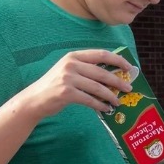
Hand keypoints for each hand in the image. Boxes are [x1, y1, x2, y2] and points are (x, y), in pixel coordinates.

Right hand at [19, 49, 134, 118]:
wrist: (35, 99)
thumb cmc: (55, 86)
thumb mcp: (69, 71)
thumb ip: (86, 70)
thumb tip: (113, 76)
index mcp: (74, 56)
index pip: (100, 54)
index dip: (117, 60)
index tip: (129, 67)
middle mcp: (71, 65)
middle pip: (102, 72)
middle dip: (118, 81)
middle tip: (129, 87)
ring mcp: (68, 78)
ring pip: (97, 87)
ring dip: (111, 95)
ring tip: (118, 101)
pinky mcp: (66, 93)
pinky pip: (89, 99)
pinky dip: (100, 105)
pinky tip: (106, 109)